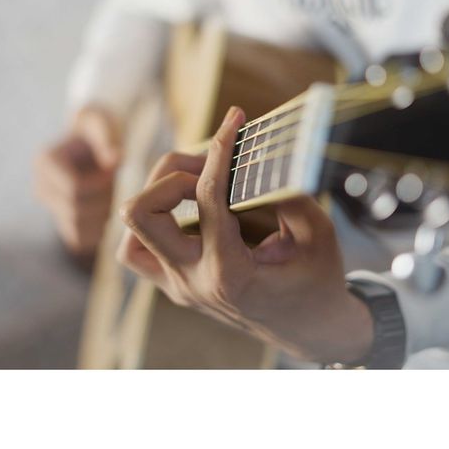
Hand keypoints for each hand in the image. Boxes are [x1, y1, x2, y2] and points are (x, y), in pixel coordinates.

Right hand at [34, 105, 121, 255]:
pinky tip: (106, 209)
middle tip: (115, 185)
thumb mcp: (104, 124)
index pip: (74, 189)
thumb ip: (108, 138)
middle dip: (102, 201)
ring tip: (110, 195)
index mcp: (45, 162)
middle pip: (75, 211)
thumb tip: (117, 158)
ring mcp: (49, 207)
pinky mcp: (60, 221)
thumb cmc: (99, 129)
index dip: (100, 184)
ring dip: (101, 217)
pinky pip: (78, 240)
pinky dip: (97, 231)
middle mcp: (40, 187)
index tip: (113, 171)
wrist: (93, 141)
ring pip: (76, 229)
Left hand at [117, 106, 372, 364]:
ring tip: (196, 183)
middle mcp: (192, 281)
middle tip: (214, 164)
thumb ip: (287, 192)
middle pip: (142, 212)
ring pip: (130, 232)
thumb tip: (259, 152)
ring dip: (157, 196)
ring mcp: (177, 286)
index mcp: (230, 273)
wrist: (309, 330)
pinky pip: (137, 250)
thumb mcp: (316, 233)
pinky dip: (154, 221)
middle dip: (174, 173)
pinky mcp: (173, 284)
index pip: (208, 197)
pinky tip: (187, 210)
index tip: (234, 118)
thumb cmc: (317, 281)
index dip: (220, 148)